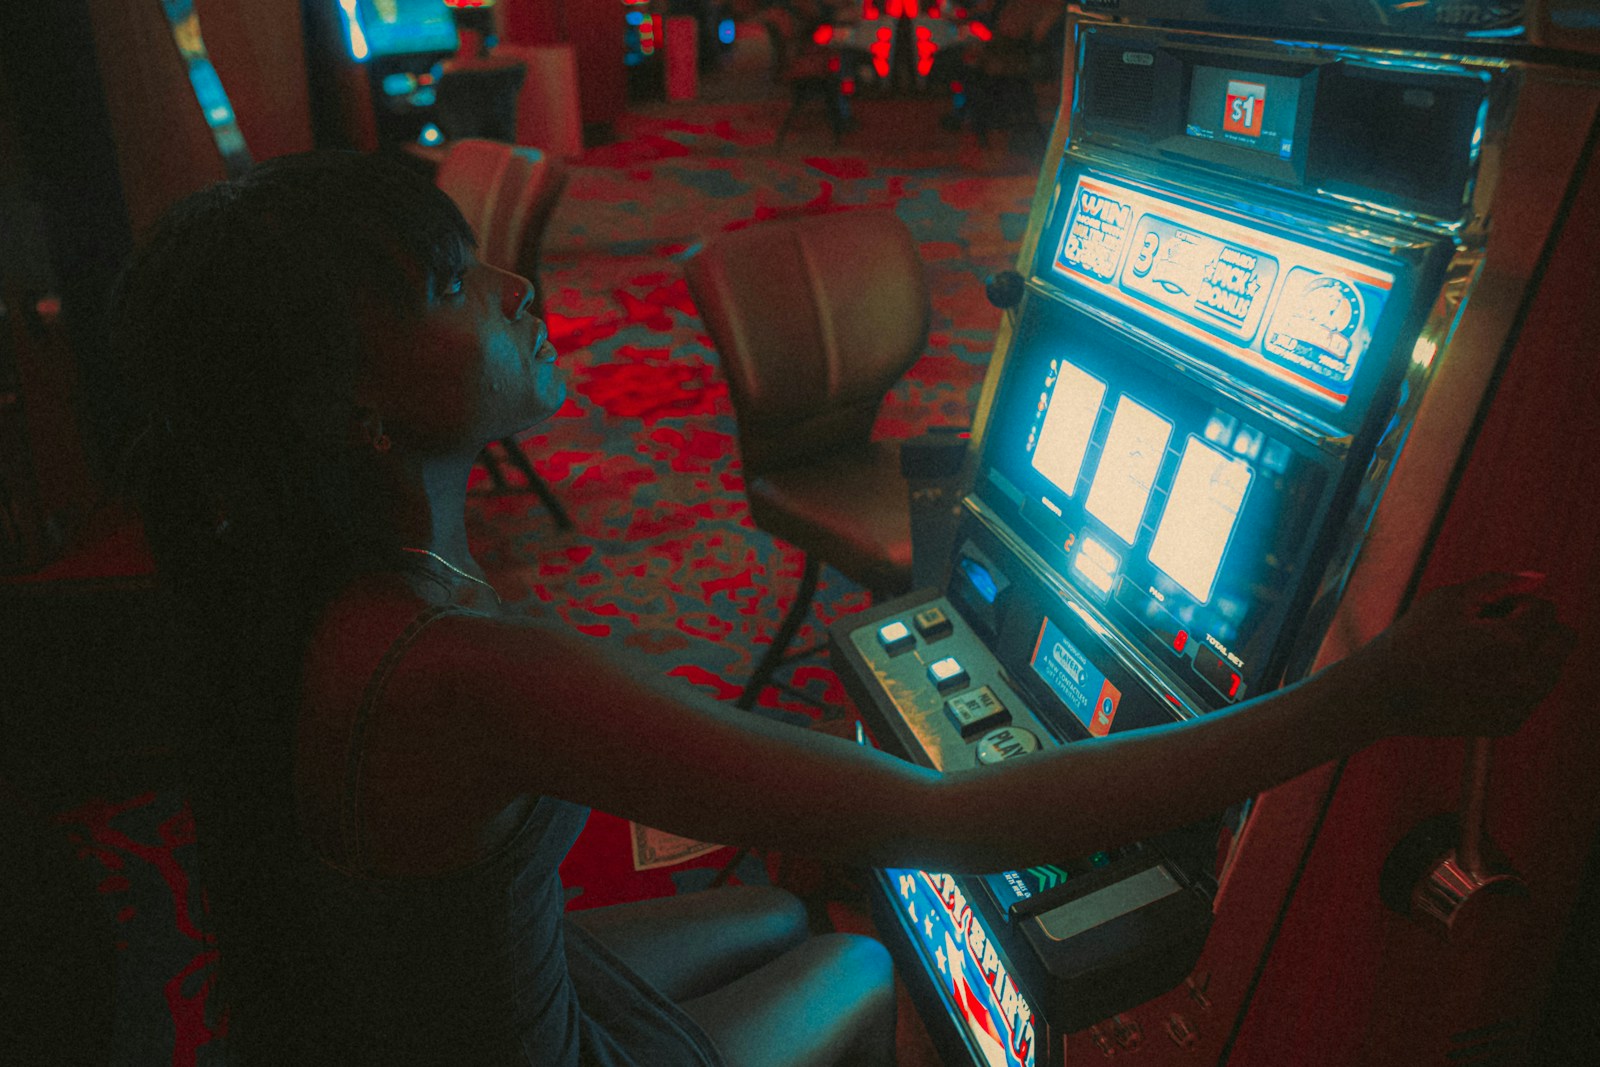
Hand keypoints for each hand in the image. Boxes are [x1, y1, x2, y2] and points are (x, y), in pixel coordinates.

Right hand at [1354, 572, 1574, 737]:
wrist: (1382, 695)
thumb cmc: (1411, 639)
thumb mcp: (1448, 598)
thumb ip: (1499, 583)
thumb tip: (1541, 578)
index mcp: (1513, 641)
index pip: (1545, 609)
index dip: (1513, 605)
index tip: (1480, 614)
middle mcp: (1525, 678)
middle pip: (1564, 639)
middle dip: (1536, 629)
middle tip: (1491, 632)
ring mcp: (1519, 705)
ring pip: (1552, 668)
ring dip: (1527, 655)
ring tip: (1479, 657)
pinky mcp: (1509, 723)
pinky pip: (1531, 693)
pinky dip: (1512, 682)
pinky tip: (1474, 680)